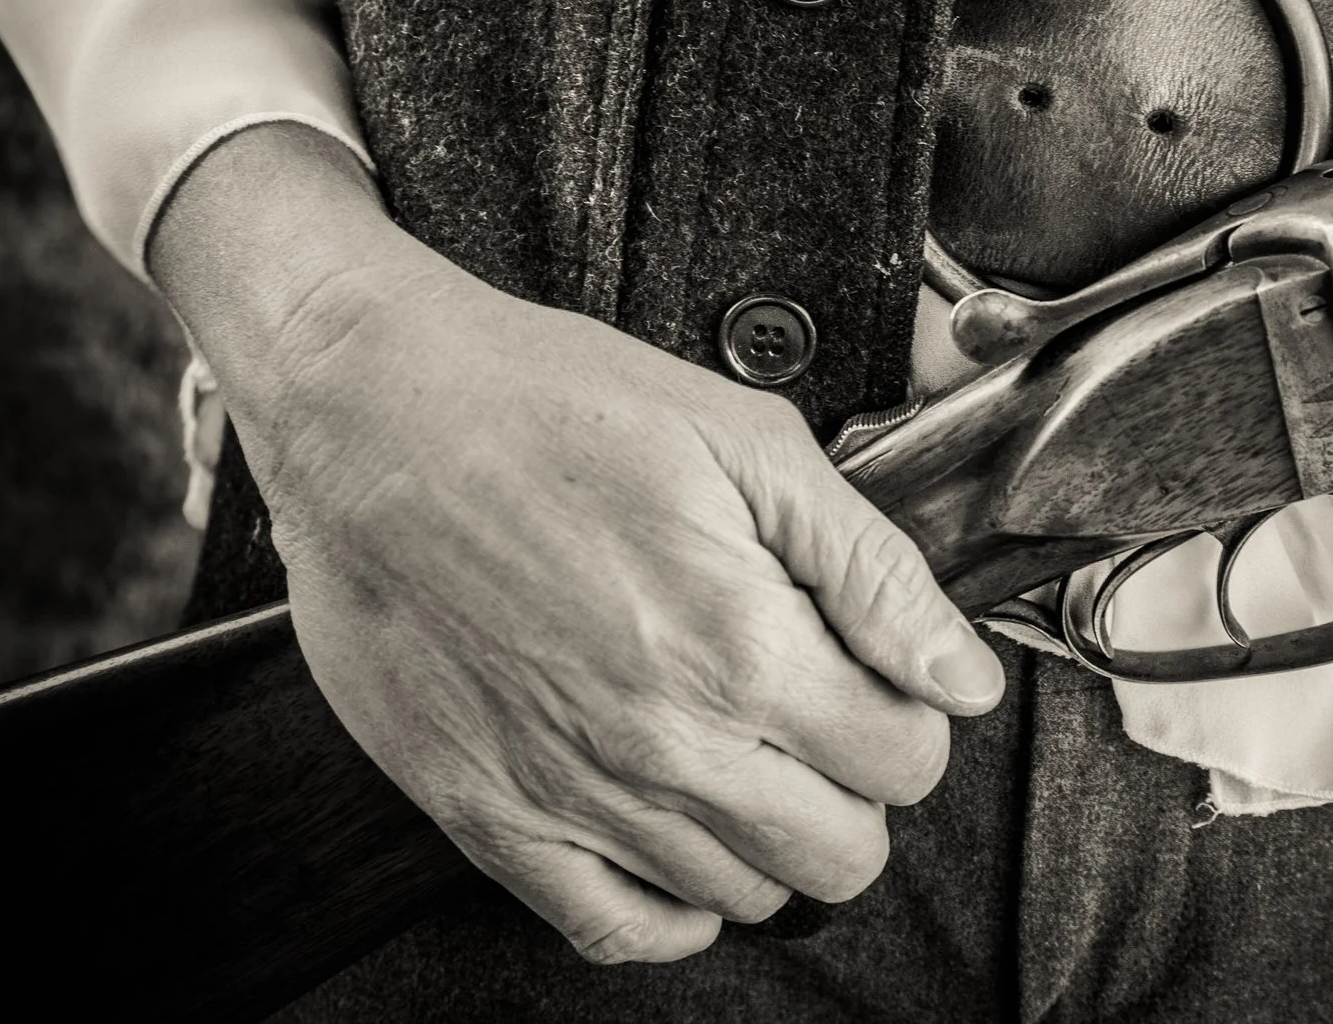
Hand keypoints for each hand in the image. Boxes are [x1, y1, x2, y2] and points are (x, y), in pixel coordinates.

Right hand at [149, 126, 1005, 963]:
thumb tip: (961, 673)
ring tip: (737, 742)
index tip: (876, 676)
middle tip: (818, 711)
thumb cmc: (546, 404)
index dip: (909, 713)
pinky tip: (675, 837)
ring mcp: (572, 794)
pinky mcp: (488, 816)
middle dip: (856, 785)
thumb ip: (873, 570)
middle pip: (840, 854)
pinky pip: (614, 929)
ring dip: (766, 832)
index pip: (904, 760)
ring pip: (742, 896)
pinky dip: (667, 905)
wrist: (372, 414)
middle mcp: (662, 743)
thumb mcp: (748, 443)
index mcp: (741, 647)